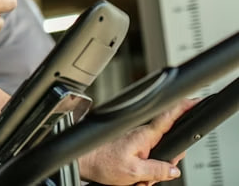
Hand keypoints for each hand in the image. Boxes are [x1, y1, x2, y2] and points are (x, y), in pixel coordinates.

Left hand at [79, 98, 196, 184]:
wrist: (83, 162)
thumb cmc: (101, 162)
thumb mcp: (134, 172)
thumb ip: (157, 170)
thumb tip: (173, 170)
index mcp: (144, 135)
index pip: (168, 117)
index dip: (183, 107)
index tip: (195, 100)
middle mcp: (140, 134)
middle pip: (167, 144)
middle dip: (166, 162)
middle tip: (152, 176)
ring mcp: (135, 140)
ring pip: (157, 155)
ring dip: (152, 170)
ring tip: (139, 179)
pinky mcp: (130, 147)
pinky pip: (146, 159)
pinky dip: (143, 171)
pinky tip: (134, 178)